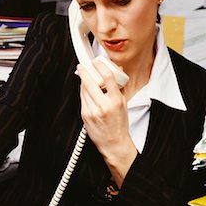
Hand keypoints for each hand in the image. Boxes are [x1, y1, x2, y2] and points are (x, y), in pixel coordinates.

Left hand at [77, 59, 136, 186]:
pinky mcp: (85, 115)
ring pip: (84, 90)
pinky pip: (82, 99)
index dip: (100, 66)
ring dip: (83, 81)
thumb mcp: (123, 103)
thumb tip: (116, 72)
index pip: (107, 77)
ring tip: (84, 77)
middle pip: (91, 82)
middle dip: (84, 71)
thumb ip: (118, 87)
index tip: (96, 62)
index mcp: (115, 101)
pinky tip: (86, 91)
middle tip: (82, 66)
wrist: (114, 143)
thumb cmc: (119, 123)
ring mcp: (93, 111)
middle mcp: (104, 105)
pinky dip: (83, 92)